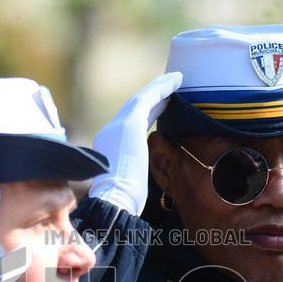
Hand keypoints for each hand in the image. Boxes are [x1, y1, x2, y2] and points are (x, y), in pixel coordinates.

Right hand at [88, 72, 182, 214]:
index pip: (128, 125)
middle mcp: (109, 132)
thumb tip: (137, 177)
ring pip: (140, 100)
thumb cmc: (122, 201)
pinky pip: (148, 98)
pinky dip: (161, 88)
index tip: (159, 108)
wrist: (113, 200)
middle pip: (133, 108)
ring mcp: (118, 126)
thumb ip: (132, 172)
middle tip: (168, 89)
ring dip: (159, 89)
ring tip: (175, 80)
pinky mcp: (130, 124)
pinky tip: (175, 82)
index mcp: (108, 147)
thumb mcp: (127, 182)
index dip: (145, 114)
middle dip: (152, 98)